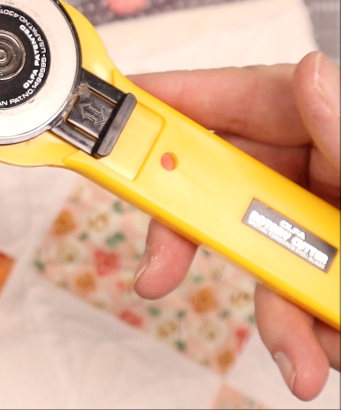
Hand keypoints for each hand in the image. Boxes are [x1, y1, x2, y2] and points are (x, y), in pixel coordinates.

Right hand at [130, 51, 339, 400]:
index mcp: (333, 129)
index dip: (170, 104)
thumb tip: (306, 75)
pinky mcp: (333, 271)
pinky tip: (327, 355)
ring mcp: (327, 223)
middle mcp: (325, 169)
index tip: (115, 119)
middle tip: (160, 267)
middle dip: (196, 237)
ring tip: (305, 359)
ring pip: (256, 255)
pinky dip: (301, 334)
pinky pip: (290, 296)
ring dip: (271, 314)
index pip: (237, 98)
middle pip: (226, 184)